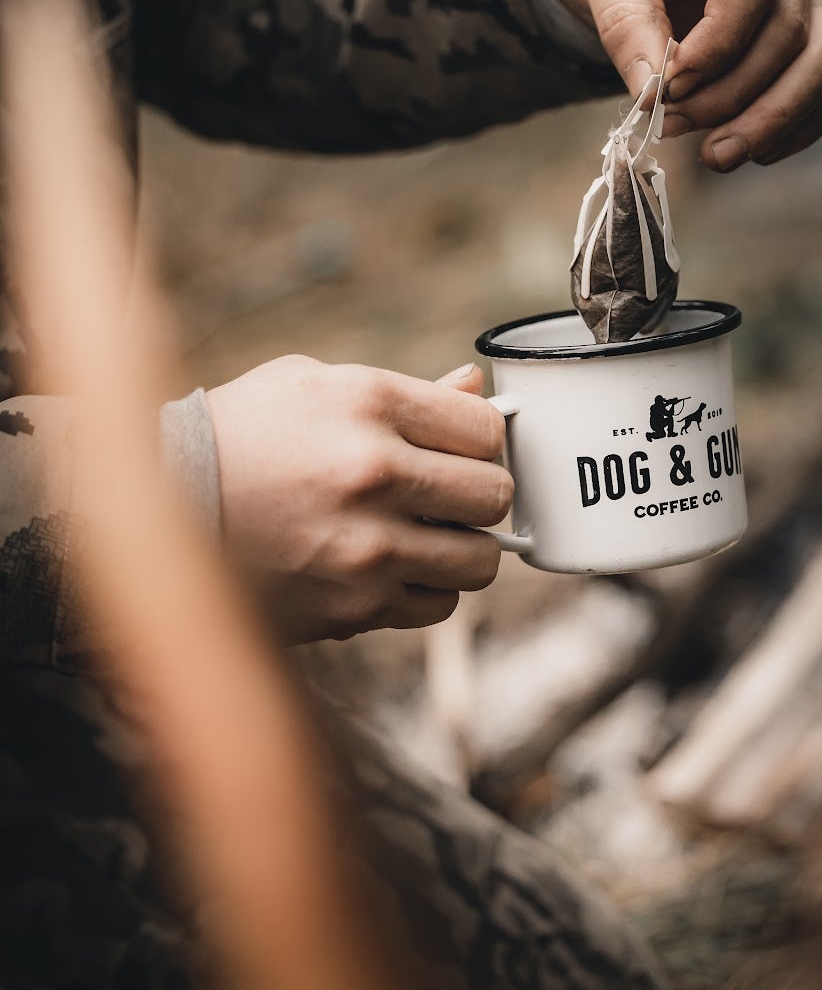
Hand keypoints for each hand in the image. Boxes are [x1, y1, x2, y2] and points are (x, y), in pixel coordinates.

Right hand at [206, 358, 509, 642]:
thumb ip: (405, 391)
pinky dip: (425, 588)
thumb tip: (473, 387)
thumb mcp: (312, 384)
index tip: (459, 447)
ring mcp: (366, 547)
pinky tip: (392, 566)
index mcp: (368, 403)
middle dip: (478, 492)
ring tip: (426, 534)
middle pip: (495, 494)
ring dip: (462, 547)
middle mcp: (374, 473)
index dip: (481, 439)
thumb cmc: (240, 435)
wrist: (159, 509)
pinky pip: (436, 604)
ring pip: (480, 559)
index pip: (487, 429)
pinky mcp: (352, 606)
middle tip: (448, 493)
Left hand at [539, 0, 821, 170]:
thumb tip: (653, 96)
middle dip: (731, 93)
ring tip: (715, 156)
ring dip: (774, 119)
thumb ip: (624, 22)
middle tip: (671, 125)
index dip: (716, 46)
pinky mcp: (816, 20)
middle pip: (791, 28)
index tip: (666, 87)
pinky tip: (751, 150)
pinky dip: (798, 123)